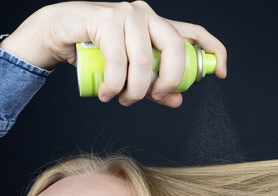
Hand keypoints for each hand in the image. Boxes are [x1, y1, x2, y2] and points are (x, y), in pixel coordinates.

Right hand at [0, 1, 226, 107]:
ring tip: (120, 99)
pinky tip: (106, 93)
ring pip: (145, 61)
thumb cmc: (94, 52)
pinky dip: (113, 84)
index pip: (194, 31)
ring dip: (134, 90)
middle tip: (155, 97)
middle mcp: (146, 15)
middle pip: (176, 48)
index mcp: (157, 25)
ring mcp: (127, 14)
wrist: (56, 33)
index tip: (221, 74)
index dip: (214, 50)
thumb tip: (176, 100)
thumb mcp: (128, 73)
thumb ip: (153, 86)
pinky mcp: (106, 19)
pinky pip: (119, 60)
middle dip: (170, 80)